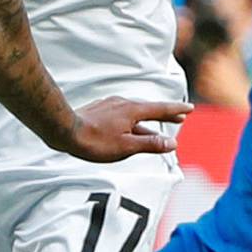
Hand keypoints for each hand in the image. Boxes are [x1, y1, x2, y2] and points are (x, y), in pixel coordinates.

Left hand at [65, 96, 191, 162]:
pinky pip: (121, 115)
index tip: (188, 109)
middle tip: (178, 117)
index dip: (176, 111)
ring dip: (147, 121)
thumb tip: (172, 144)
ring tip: (155, 131)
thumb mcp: (126, 147)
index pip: (161, 110)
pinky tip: (126, 128)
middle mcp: (123, 104)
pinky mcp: (98, 110)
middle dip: (164, 115)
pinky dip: (131, 121)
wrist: (63, 130)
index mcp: (133, 111)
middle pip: (148, 110)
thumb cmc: (94, 141)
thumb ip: (150, 145)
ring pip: (133, 114)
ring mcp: (109, 105)